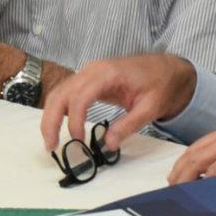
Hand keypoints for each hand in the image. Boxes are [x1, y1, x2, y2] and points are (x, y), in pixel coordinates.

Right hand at [41, 53, 196, 151]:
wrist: (164, 68)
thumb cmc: (159, 84)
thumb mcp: (150, 108)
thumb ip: (128, 125)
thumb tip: (108, 144)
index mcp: (108, 73)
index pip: (80, 96)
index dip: (75, 120)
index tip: (78, 141)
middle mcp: (92, 69)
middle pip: (62, 93)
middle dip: (51, 120)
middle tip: (51, 146)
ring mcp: (88, 72)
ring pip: (59, 92)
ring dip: (51, 116)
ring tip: (51, 141)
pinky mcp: (88, 79)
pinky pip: (66, 92)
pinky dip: (58, 109)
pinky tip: (58, 126)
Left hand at [167, 105, 215, 183]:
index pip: (206, 142)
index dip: (190, 157)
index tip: (180, 171)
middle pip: (199, 148)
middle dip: (182, 166)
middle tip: (171, 183)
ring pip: (204, 156)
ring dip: (189, 174)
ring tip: (179, 188)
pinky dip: (210, 176)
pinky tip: (203, 186)